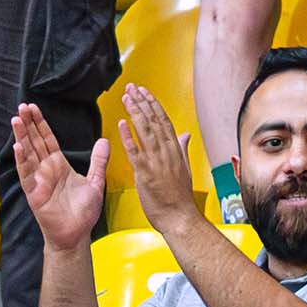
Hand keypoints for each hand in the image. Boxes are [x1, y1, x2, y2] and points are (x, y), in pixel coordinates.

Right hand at [13, 102, 107, 251]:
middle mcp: (46, 170)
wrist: (76, 234)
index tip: (34, 108)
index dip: (41, 124)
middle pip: (35, 142)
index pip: (48, 139)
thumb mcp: (95, 181)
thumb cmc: (83, 212)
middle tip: (22, 105)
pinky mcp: (34, 193)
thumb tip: (104, 140)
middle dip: (28, 124)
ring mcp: (38, 180)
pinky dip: (22, 160)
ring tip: (16, 119)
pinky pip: (27, 174)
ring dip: (22, 137)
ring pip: (28, 154)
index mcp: (59, 165)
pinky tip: (18, 146)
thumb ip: (98, 161)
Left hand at [119, 84, 200, 232]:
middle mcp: (166, 152)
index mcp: (175, 151)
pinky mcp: (145, 173)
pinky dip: (128, 137)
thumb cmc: (180, 198)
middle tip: (132, 88)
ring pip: (145, 131)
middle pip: (153, 121)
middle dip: (142, 102)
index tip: (145, 92)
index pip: (164, 121)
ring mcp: (156, 162)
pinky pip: (135, 151)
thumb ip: (183, 149)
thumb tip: (185, 134)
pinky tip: (121, 124)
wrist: (180, 218)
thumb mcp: (185, 169)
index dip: (154, 105)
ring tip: (126, 98)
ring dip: (135, 112)